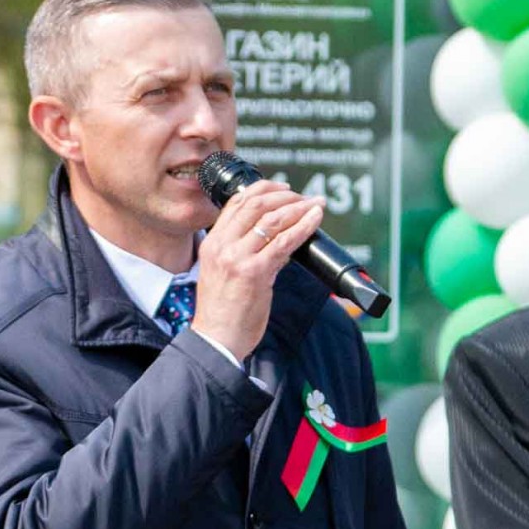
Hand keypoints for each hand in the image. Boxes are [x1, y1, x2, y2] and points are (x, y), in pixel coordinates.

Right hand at [190, 179, 325, 361]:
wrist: (216, 340)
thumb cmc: (222, 313)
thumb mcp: (223, 274)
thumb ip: (243, 253)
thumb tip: (277, 240)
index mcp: (212, 243)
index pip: (236, 203)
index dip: (262, 189)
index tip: (282, 188)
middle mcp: (222, 245)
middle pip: (255, 204)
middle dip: (284, 195)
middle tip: (303, 196)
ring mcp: (238, 257)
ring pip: (272, 218)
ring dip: (298, 207)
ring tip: (315, 204)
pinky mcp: (256, 272)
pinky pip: (285, 241)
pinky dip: (304, 226)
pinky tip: (315, 219)